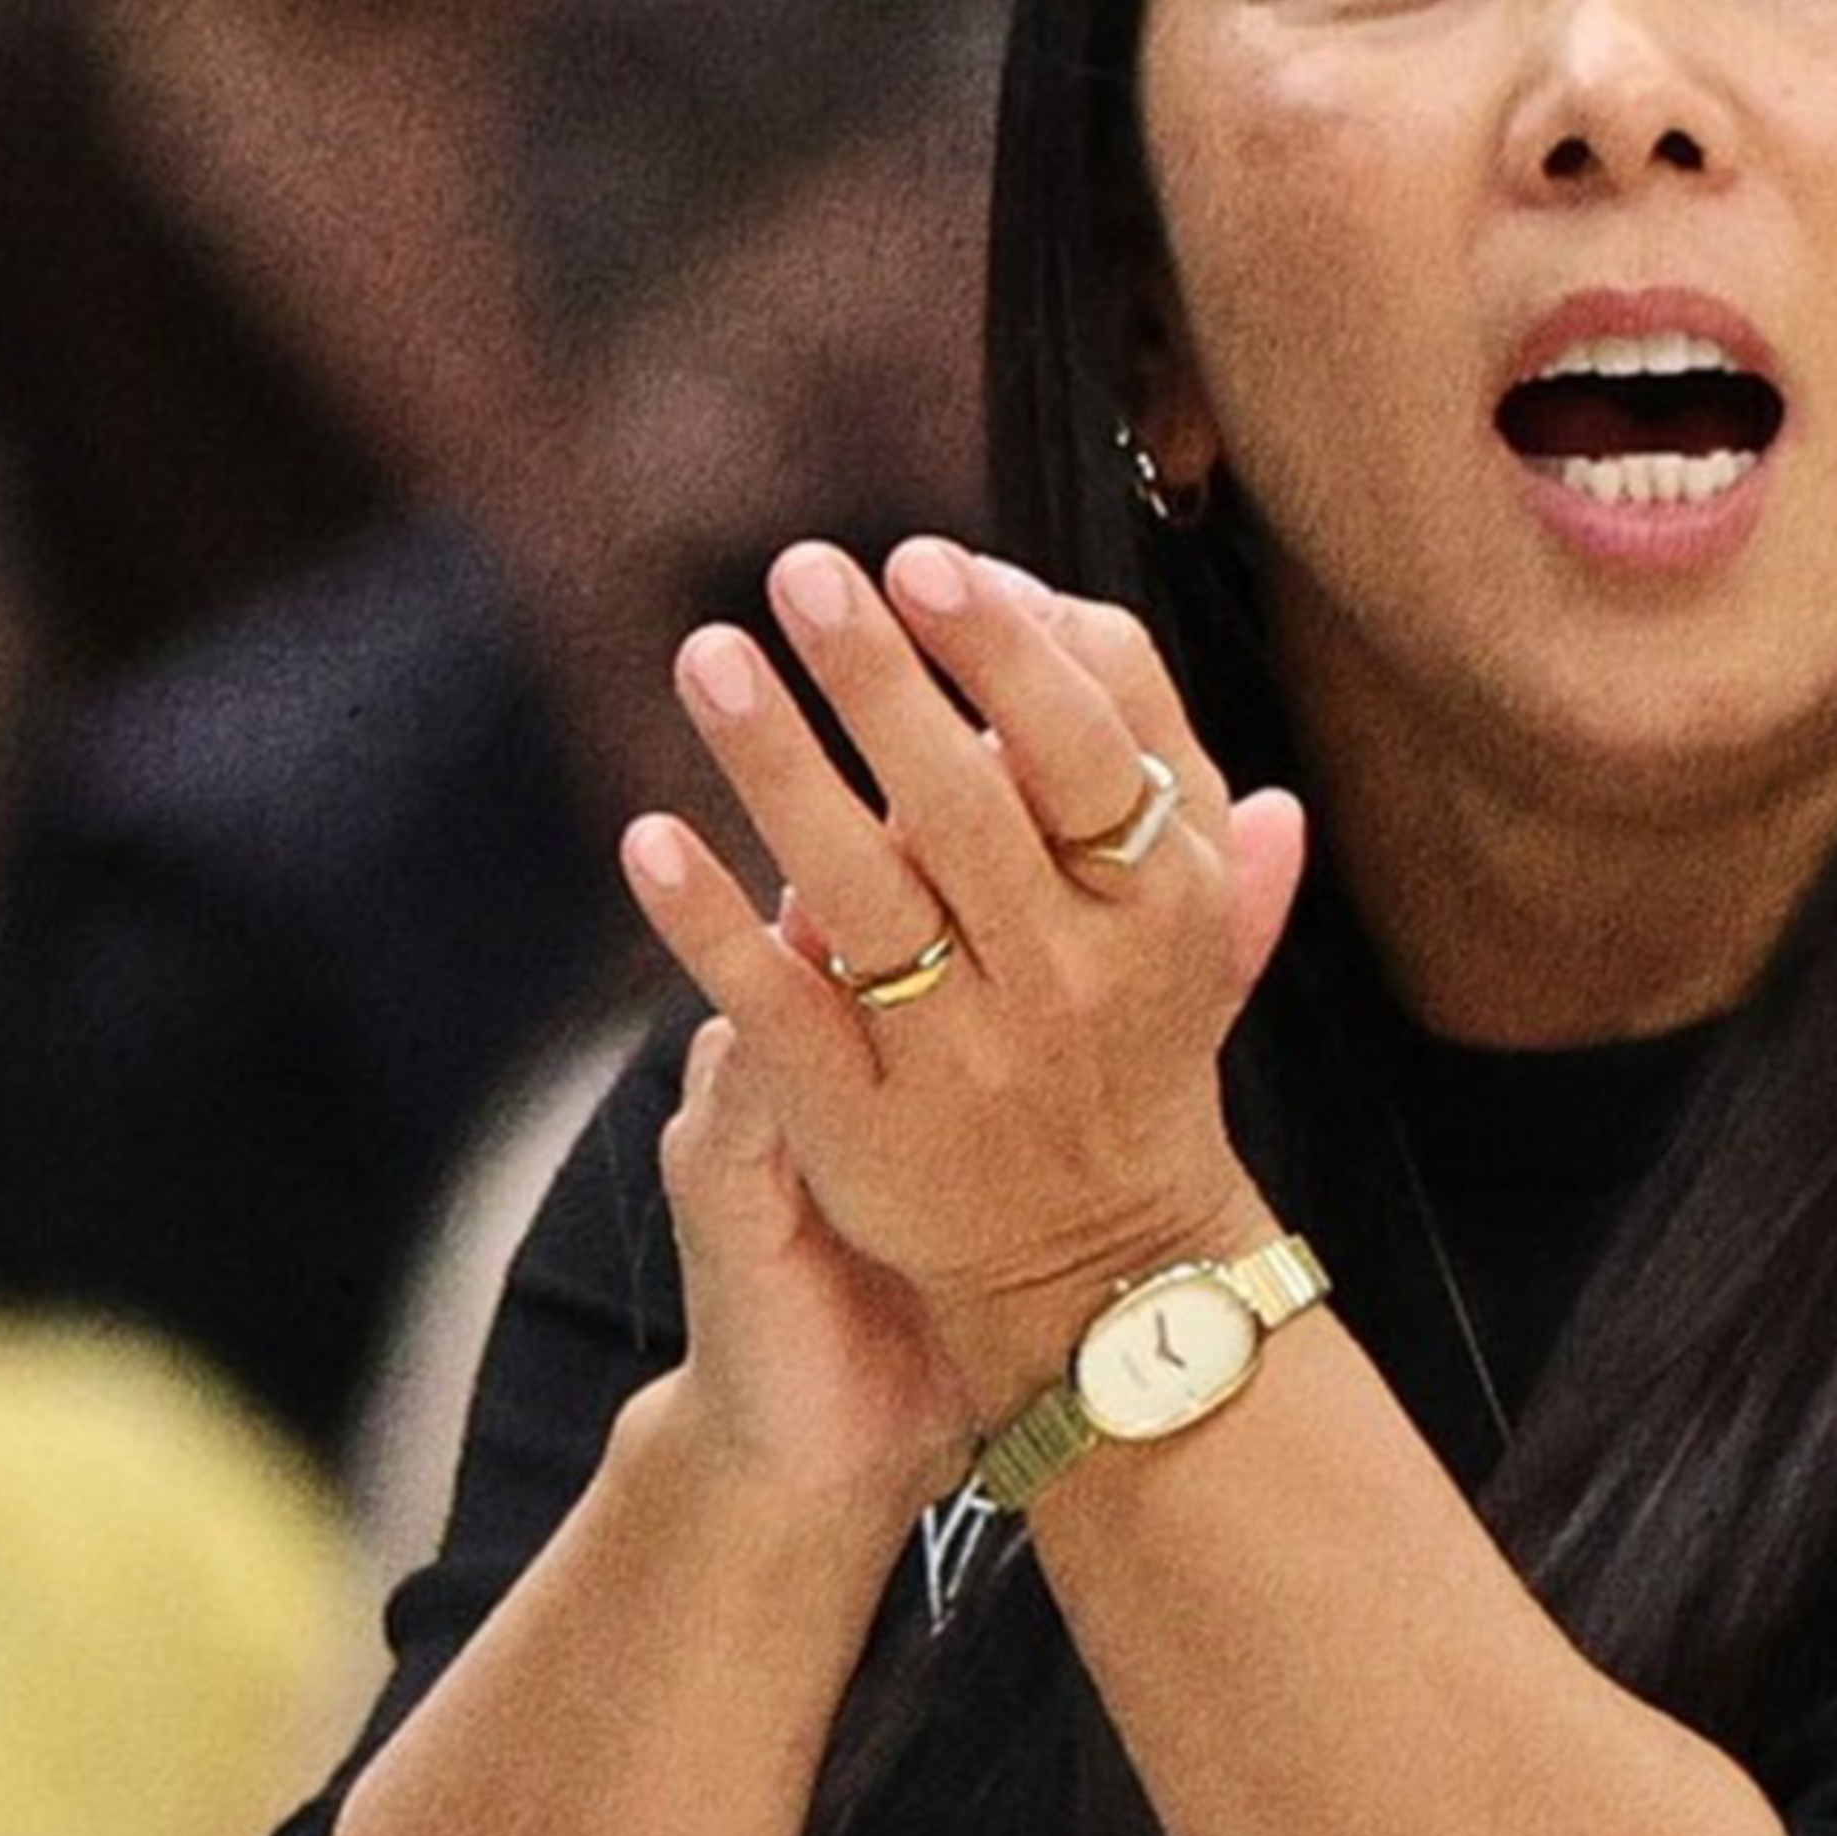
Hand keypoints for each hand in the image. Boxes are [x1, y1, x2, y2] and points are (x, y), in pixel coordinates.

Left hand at [619, 538, 1309, 1449]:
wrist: (1101, 1274)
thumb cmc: (1132, 1055)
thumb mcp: (1188, 930)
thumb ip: (1168, 789)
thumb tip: (1087, 638)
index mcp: (1156, 914)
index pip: (1086, 749)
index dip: (1006, 649)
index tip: (927, 561)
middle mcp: (1066, 982)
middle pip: (965, 801)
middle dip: (879, 679)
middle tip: (802, 570)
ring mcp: (963, 1060)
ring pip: (861, 891)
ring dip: (779, 765)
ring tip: (711, 654)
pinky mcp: (866, 1132)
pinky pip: (779, 1010)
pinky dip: (708, 923)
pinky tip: (648, 839)